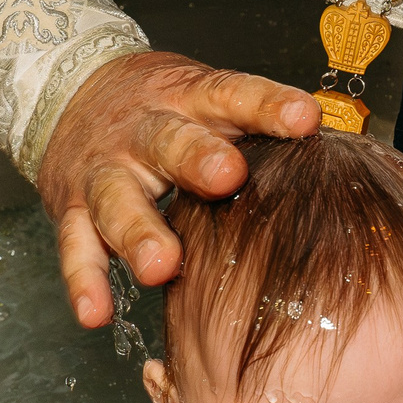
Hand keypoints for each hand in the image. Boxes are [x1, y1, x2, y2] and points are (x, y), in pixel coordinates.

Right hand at [38, 52, 319, 327]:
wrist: (71, 89)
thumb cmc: (165, 108)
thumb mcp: (207, 97)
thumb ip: (257, 124)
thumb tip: (332, 151)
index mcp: (189, 98)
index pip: (232, 95)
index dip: (267, 107)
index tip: (303, 120)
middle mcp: (145, 132)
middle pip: (169, 142)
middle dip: (196, 159)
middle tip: (226, 177)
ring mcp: (105, 170)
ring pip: (117, 199)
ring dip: (138, 233)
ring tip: (160, 266)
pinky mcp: (72, 207)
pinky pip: (76, 247)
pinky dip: (84, 281)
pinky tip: (96, 313)